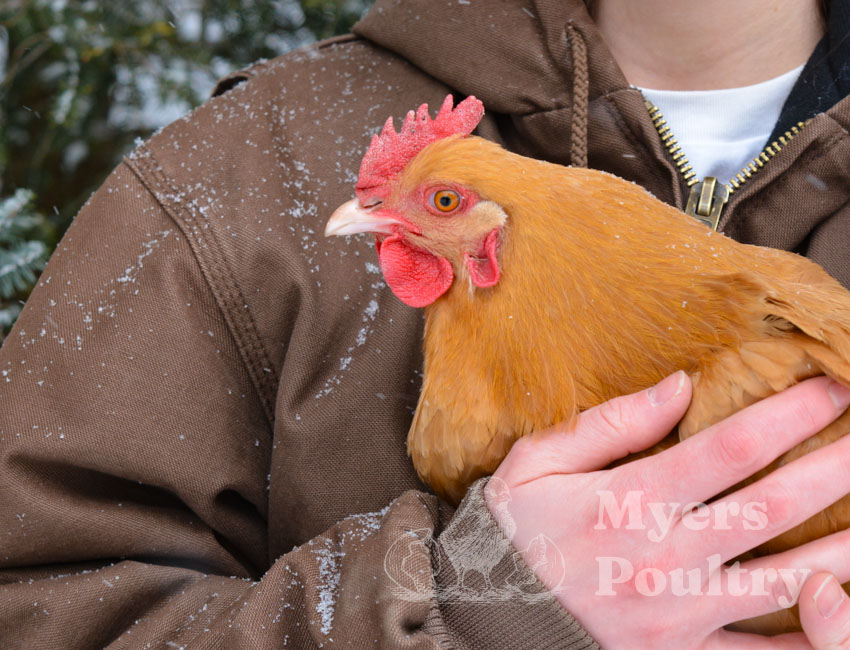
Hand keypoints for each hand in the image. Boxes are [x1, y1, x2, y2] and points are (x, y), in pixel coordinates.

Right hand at [486, 372, 849, 648]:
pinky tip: (839, 608)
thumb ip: (610, 424)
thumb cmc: (514, 529)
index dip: (791, 414)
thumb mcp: (539, 461)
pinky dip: (808, 638)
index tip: (830, 388)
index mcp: (632, 500)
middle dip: (838, 467)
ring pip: (787, 579)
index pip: (731, 448)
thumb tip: (679, 385)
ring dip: (846, 546)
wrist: (487, 612)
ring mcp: (681, 611)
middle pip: (775, 506)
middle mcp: (667, 555)